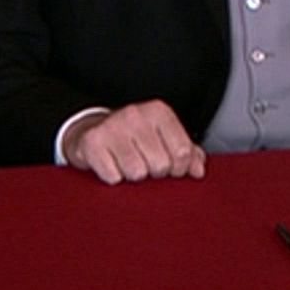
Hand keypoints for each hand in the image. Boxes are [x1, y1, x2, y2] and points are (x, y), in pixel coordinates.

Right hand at [63, 100, 207, 184]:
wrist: (92, 131)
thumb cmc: (135, 138)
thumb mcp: (164, 139)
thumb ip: (187, 154)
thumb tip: (198, 171)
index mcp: (159, 112)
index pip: (182, 152)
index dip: (178, 169)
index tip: (170, 169)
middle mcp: (135, 114)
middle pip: (160, 165)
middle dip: (154, 173)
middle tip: (144, 164)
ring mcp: (112, 127)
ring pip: (137, 173)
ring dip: (133, 176)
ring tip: (127, 164)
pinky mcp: (92, 143)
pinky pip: (113, 177)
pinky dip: (113, 178)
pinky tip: (112, 166)